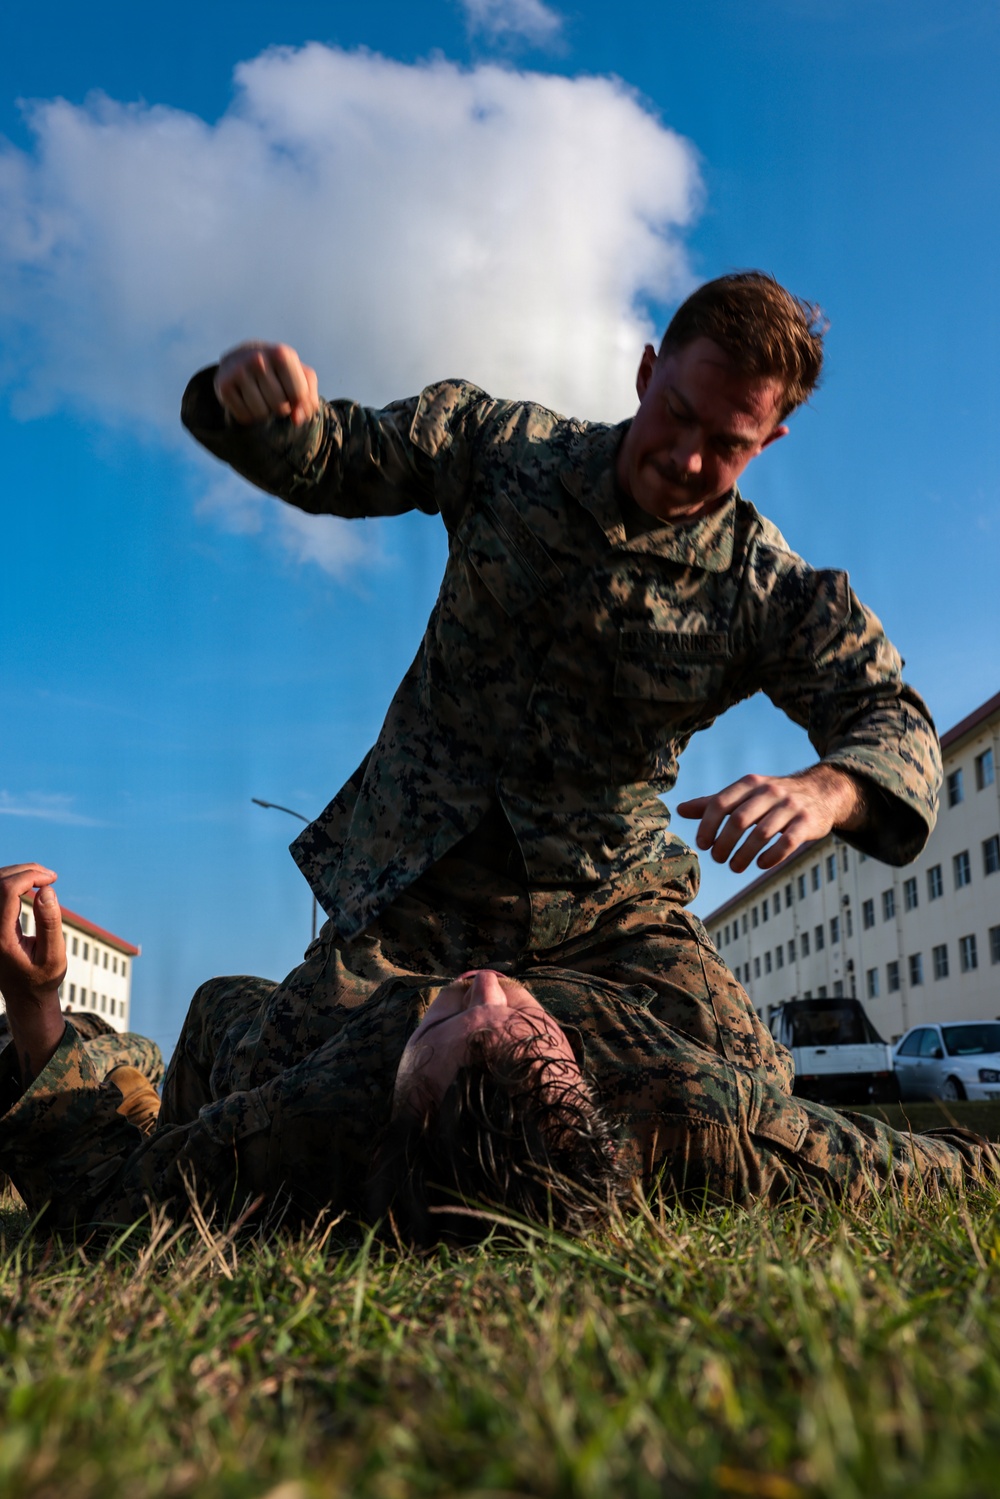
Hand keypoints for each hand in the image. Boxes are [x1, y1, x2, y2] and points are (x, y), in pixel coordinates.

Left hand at [0, 864, 67, 1085]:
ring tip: (42, 878)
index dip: (29, 877)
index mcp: (0, 937)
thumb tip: (46, 890)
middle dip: (24, 871)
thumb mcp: (54, 956)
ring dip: (17, 874)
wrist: (23, 996)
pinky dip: (10, 882)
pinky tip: (28, 886)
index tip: (52, 879)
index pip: (6, 891)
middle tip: (50, 876)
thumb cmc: (41, 978)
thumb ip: (50, 923)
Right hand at [213, 341, 319, 426]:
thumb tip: (298, 419)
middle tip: (273, 393)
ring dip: (265, 412)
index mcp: (281, 354)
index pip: (298, 395)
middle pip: (280, 407)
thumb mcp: (301, 376)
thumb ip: (309, 399)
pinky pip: (244, 417)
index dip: (298, 402)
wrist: (242, 356)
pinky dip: (249, 415)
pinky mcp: (223, 385)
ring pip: (262, 414)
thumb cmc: (280, 370)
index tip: (291, 392)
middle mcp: (258, 359)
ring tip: (261, 396)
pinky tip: (247, 399)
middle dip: (281, 407)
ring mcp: (238, 371)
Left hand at [676, 766, 864, 873]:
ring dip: (744, 854)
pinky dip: (771, 856)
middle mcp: (770, 792)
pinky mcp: (807, 822)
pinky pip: (788, 842)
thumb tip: (680, 810)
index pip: (720, 803)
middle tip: (718, 858)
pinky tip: (760, 864)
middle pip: (739, 820)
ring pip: (762, 833)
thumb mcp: (744, 794)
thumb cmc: (772, 797)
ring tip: (735, 867)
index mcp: (750, 783)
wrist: (821, 791)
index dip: (707, 826)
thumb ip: (714, 803)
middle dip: (724, 843)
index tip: (703, 844)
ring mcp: (790, 807)